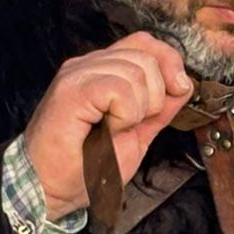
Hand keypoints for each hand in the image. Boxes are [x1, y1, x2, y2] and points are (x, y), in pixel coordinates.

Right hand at [21, 32, 192, 221]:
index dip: (168, 63)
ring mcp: (78, 74)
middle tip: (131, 125)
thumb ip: (159, 108)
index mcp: (102, 71)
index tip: (176, 92)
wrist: (50, 190)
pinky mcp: (72, 89)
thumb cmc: (85, 167)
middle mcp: (88, 65)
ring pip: (137, 70)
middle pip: (146, 53)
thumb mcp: (137, 135)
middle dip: (156, 95)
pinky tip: (109, 128)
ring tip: (114, 129)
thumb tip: (183, 84)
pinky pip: (120, 87)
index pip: (144, 43)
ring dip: (138, 109)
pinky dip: (125, 114)